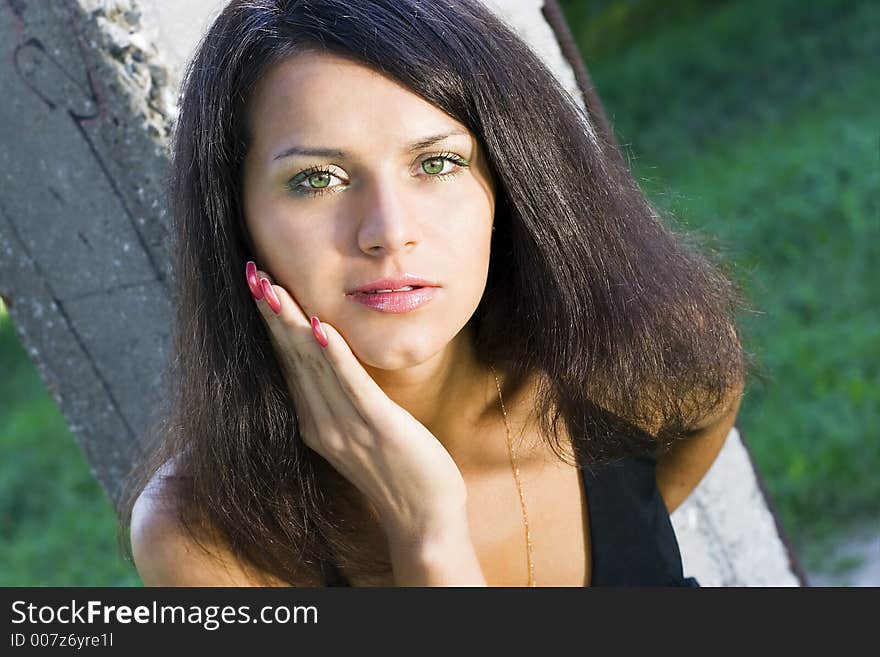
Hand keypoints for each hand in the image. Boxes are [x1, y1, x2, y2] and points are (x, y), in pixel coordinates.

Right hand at [244, 261, 467, 539]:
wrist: (422, 519)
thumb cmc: (397, 471)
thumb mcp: (358, 431)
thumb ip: (339, 400)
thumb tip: (329, 363)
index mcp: (313, 421)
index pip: (285, 361)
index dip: (270, 321)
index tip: (255, 283)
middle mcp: (320, 421)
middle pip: (290, 355)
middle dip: (270, 312)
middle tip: (249, 271)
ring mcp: (346, 425)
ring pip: (311, 363)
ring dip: (291, 322)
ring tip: (270, 287)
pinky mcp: (377, 425)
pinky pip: (350, 384)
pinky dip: (334, 355)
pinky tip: (320, 328)